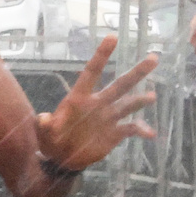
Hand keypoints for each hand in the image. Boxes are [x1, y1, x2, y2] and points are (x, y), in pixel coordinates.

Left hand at [36, 35, 156, 171]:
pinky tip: (151, 134)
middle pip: (120, 85)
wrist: (62, 159)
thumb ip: (44, 126)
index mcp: (80, 99)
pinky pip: (131, 129)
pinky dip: (141, 130)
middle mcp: (98, 104)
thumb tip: (42, 119)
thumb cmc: (50, 141)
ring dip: (141, 100)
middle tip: (154, 58)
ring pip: (129, 104)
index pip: (92, 72)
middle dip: (137, 73)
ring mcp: (108, 117)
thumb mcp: (44, 134)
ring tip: (152, 97)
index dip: (102, 55)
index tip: (112, 37)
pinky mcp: (114, 133)